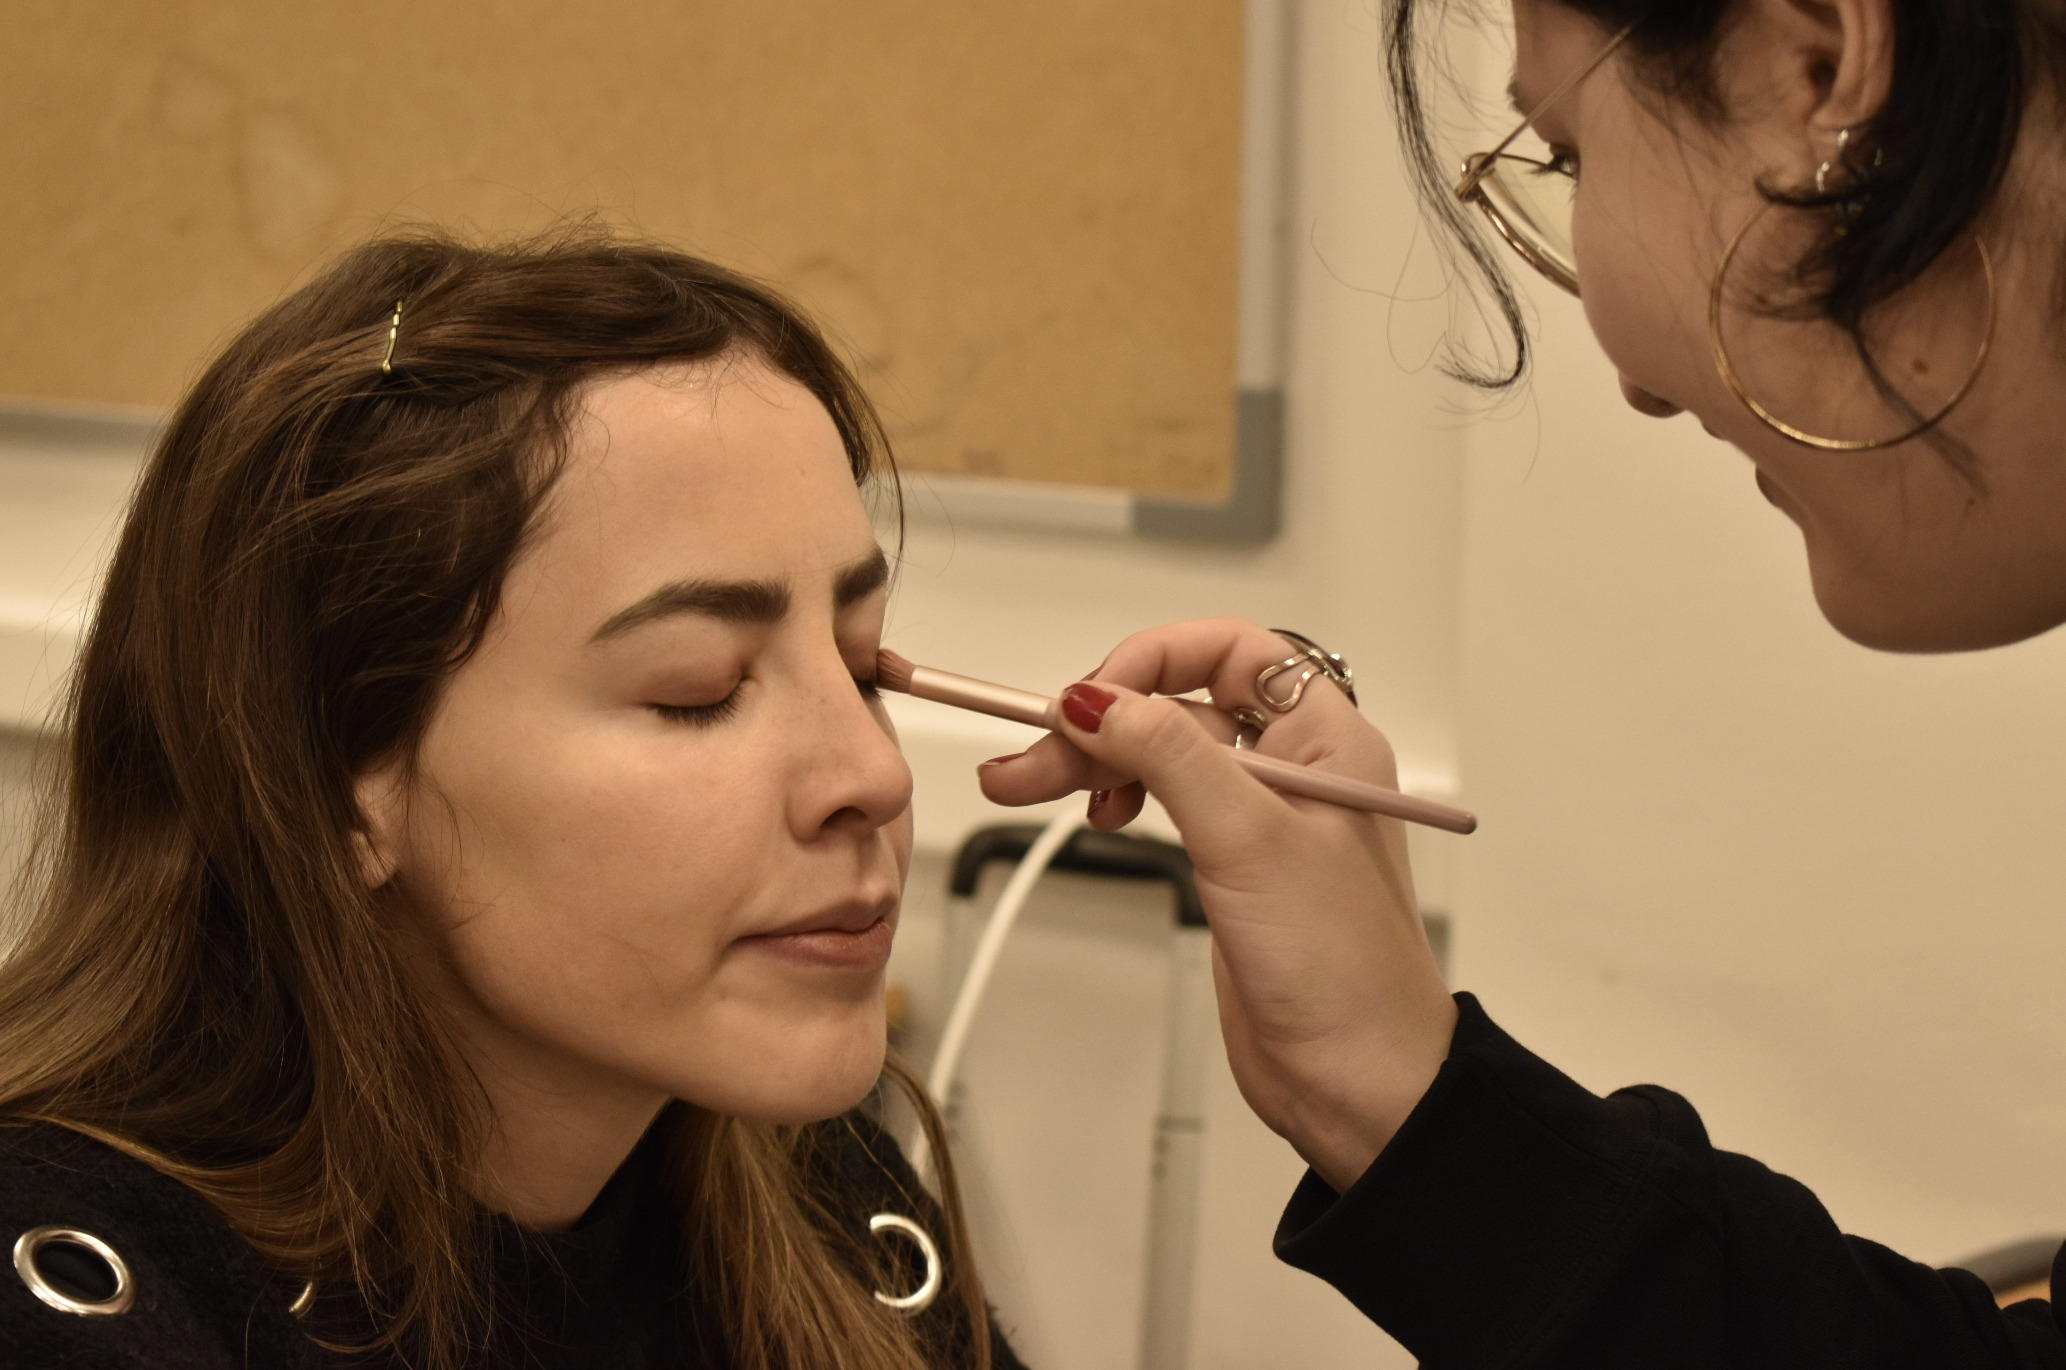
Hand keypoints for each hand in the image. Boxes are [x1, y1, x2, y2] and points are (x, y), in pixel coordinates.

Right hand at [978, 617, 1456, 1190]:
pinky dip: (1114, 796)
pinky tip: (1087, 812)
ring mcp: (1258, 817)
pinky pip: (1161, 801)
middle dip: (1100, 720)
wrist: (1359, 1082)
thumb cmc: (1346, 972)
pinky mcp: (1229, 864)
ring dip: (1091, 760)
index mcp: (1327, 740)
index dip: (1155, 659)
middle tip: (1030, 753)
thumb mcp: (1249, 841)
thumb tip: (1100, 698)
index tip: (1092, 697)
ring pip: (1160, 754)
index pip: (1232, 652)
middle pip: (1180, 704)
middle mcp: (1295, 768)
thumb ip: (1171, 757)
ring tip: (1018, 782)